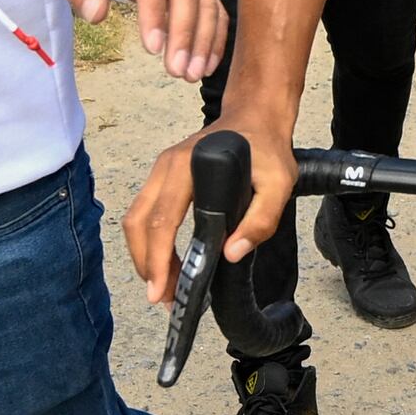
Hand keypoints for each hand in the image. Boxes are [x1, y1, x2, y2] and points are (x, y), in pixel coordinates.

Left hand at [62, 0, 222, 80]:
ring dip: (203, 40)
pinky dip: (215, 37)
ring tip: (192, 75)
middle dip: (184, 34)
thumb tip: (96, 15)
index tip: (152, 48)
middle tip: (177, 70)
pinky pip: (215, 8)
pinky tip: (206, 65)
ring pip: (206, 2)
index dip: (154, 14)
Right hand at [125, 115, 295, 307]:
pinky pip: (145, 213)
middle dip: (146, 265)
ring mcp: (161, 171)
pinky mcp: (163, 178)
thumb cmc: (266, 147)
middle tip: (163, 298)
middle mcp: (166, 167)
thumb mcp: (279, 183)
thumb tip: (231, 253)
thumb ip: (261, 220)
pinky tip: (167, 264)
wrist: (256, 116)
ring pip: (136, 220)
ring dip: (145, 256)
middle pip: (138, 223)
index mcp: (188, 166)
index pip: (162, 220)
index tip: (160, 288)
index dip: (158, 258)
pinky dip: (149, 243)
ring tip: (165, 287)